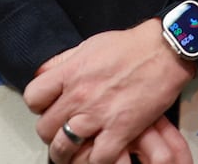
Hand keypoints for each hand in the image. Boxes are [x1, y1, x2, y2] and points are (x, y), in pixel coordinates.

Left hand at [24, 20, 194, 163]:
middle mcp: (79, 96)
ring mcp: (98, 115)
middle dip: (50, 132)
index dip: (38, 105)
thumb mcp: (88, 46)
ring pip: (63, 148)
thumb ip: (64, 62)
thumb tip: (45, 74)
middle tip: (60, 131)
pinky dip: (95, 160)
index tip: (48, 107)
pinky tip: (98, 154)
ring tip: (71, 152)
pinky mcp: (120, 130)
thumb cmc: (131, 47)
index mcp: (70, 74)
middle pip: (45, 128)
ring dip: (65, 153)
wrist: (164, 51)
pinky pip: (98, 158)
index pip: (32, 97)